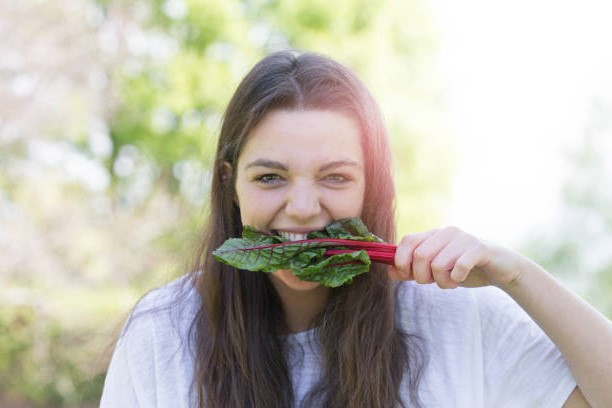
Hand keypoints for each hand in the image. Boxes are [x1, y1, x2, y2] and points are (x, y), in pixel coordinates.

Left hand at [389, 226, 524, 288]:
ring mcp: (463, 239)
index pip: (407, 241)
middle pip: (420, 255)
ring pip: (438, 263)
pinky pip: (460, 265)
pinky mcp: (480, 248)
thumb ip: (412, 270)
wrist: (500, 269)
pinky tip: (460, 279)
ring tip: (450, 282)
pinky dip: (456, 278)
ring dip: (441, 281)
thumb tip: (390, 271)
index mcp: (433, 235)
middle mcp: (446, 233)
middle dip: (421, 276)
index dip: (401, 261)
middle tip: (432, 282)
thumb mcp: (434, 271)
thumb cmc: (463, 269)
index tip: (407, 276)